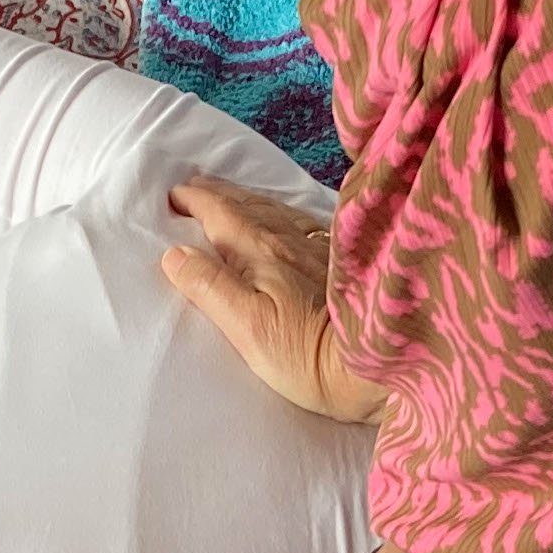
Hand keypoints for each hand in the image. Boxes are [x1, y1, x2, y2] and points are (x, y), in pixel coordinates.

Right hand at [164, 178, 384, 422]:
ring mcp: (319, 250)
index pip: (220, 214)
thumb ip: (209, 288)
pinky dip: (283, 216)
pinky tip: (288, 222)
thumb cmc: (308, 353)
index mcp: (261, 251)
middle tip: (195, 187)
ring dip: (250, 201)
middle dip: (218, 194)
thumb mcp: (247, 327)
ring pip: (277, 212)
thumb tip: (175, 253)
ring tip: (233, 197)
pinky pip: (304, 225)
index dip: (195, 201)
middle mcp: (290, 241)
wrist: (378, 365)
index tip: (173, 196)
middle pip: (249, 206)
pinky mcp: (342, 265)